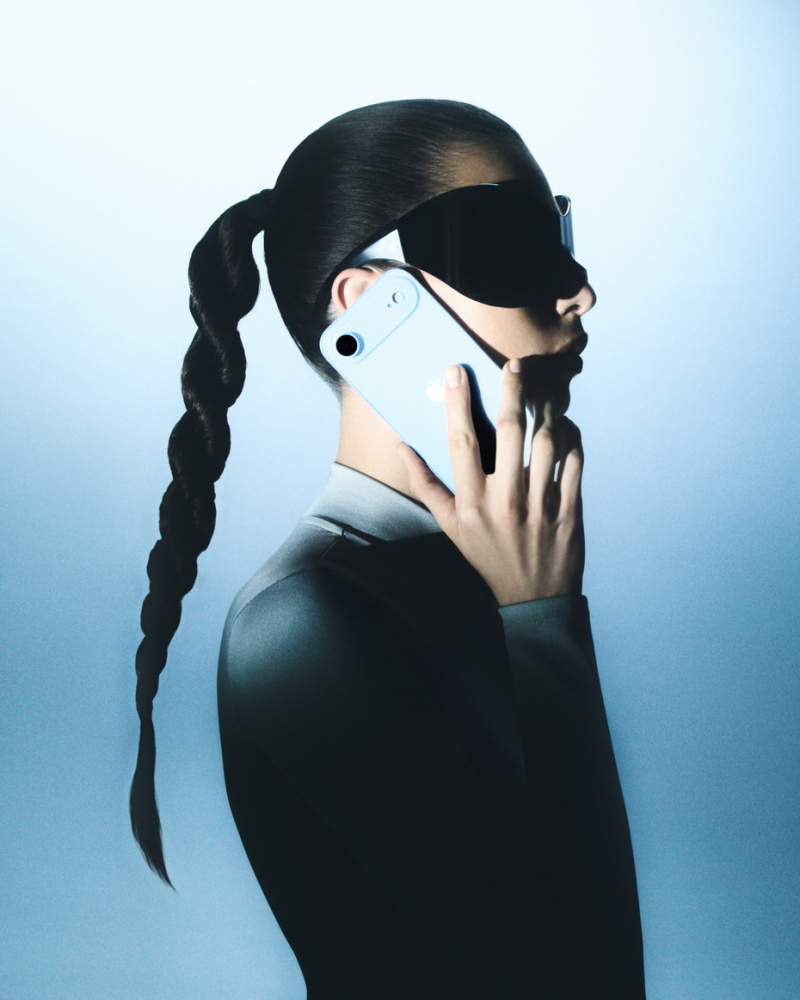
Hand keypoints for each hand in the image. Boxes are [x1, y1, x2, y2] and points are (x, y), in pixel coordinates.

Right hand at [398, 359, 584, 606]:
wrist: (533, 598)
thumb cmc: (487, 556)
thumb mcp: (450, 527)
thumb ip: (427, 487)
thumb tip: (402, 449)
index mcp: (472, 504)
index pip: (461, 443)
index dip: (457, 404)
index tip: (456, 372)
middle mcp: (504, 502)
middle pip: (509, 432)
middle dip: (511, 391)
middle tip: (515, 365)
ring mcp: (540, 506)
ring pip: (546, 443)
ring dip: (546, 411)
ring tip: (542, 394)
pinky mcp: (569, 511)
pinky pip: (575, 463)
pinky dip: (572, 439)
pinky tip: (565, 426)